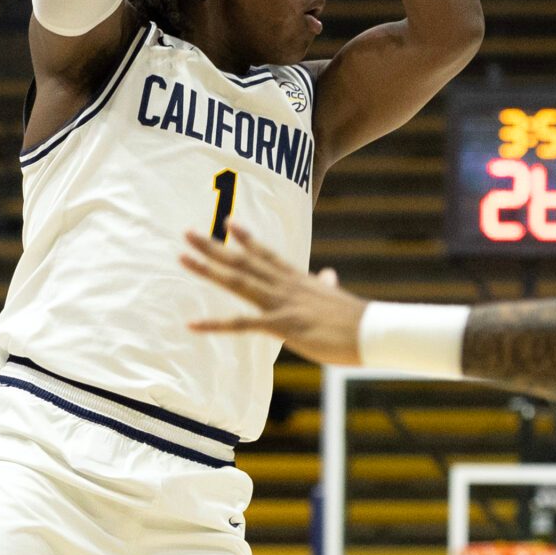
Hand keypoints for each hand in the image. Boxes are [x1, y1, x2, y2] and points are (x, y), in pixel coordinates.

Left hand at [182, 224, 367, 364]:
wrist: (372, 331)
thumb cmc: (357, 320)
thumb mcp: (337, 297)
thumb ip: (326, 285)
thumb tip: (328, 275)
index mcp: (298, 279)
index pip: (266, 254)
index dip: (246, 239)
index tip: (228, 223)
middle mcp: (285, 285)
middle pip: (243, 262)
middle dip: (214, 247)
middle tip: (187, 232)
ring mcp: (282, 303)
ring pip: (238, 282)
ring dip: (208, 270)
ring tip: (183, 258)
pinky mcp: (282, 325)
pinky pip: (242, 324)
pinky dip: (215, 324)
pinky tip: (191, 324)